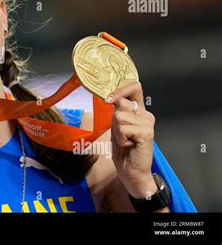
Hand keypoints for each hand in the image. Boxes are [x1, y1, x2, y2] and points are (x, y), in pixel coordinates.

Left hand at [105, 81, 157, 197]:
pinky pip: (123, 128)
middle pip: (122, 102)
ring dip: (117, 131)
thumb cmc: (124, 150)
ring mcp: (148, 123)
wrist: (131, 171)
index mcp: (139, 110)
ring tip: (126, 140)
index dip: (120, 89)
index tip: (109, 98)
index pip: (134, 87)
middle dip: (115, 118)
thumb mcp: (116, 126)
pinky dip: (121, 138)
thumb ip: (117, 110)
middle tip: (122, 134)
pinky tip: (129, 145)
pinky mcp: (147, 132)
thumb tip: (112, 97)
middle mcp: (146, 114)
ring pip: (119, 116)